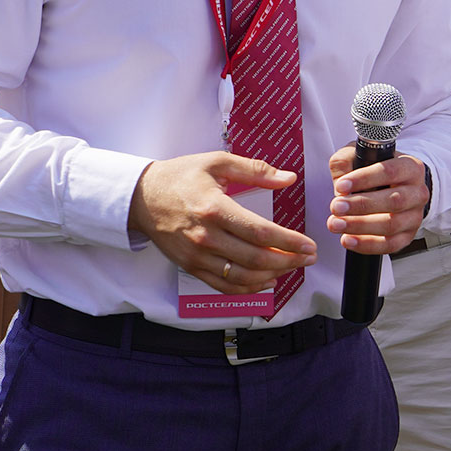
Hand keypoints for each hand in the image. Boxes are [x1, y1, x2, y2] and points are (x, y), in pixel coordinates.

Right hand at [129, 152, 314, 292]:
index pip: (261, 233)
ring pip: (243, 277)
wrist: (141, 197)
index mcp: (215, 208)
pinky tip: (266, 281)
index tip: (309, 245)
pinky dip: (248, 288)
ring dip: (273, 276)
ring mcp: (197, 255)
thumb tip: (288, 178)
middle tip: (308, 258)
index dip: (290, 242)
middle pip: (256, 258)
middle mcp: (206, 236)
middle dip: (289, 261)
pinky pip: (224, 286)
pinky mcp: (191, 266)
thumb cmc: (180, 176)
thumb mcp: (217, 162)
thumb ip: (255, 170)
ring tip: (291, 268)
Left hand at [326, 149, 430, 252]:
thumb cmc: (376, 171)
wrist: (395, 188)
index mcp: (410, 167)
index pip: (390, 172)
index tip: (341, 186)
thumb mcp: (360, 156)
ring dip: (360, 226)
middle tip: (336, 207)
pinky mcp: (408, 236)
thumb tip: (340, 184)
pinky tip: (347, 239)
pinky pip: (390, 244)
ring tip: (336, 224)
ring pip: (391, 224)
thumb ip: (346, 162)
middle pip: (394, 201)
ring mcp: (415, 216)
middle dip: (361, 205)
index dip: (365, 179)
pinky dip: (367, 244)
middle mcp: (418, 192)